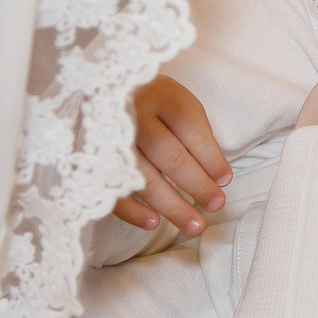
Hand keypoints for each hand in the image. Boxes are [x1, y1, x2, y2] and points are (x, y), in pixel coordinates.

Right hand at [113, 76, 230, 235]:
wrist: (102, 92)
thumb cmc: (154, 104)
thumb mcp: (179, 104)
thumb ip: (197, 136)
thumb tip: (218, 177)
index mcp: (161, 96)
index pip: (191, 130)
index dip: (211, 159)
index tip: (224, 181)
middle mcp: (135, 115)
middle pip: (170, 156)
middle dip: (196, 185)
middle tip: (215, 206)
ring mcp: (110, 138)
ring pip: (143, 178)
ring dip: (171, 206)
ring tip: (194, 225)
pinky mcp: (92, 159)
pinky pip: (112, 190)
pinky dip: (133, 211)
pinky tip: (154, 223)